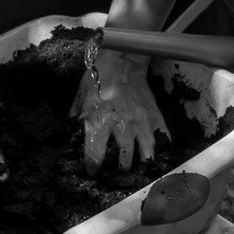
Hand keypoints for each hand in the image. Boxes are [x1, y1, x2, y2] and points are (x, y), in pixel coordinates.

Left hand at [73, 53, 168, 174]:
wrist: (122, 60)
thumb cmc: (98, 78)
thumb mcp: (80, 98)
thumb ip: (75, 119)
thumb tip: (70, 136)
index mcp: (99, 123)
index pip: (96, 156)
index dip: (94, 168)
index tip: (94, 173)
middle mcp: (121, 126)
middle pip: (124, 161)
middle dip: (119, 170)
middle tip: (116, 173)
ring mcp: (142, 123)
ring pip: (146, 155)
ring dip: (141, 163)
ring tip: (137, 167)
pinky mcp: (156, 117)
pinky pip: (163, 140)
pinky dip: (160, 149)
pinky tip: (154, 153)